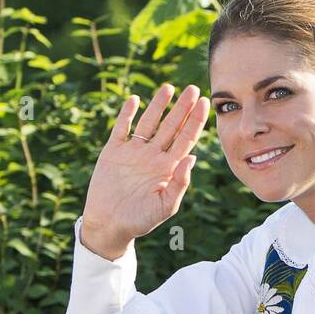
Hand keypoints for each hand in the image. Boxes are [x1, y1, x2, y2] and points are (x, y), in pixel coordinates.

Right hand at [80, 83, 210, 259]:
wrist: (110, 225)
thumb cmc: (140, 221)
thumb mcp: (165, 206)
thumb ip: (180, 183)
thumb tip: (193, 156)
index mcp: (168, 168)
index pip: (186, 139)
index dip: (195, 121)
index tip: (204, 103)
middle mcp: (153, 156)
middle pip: (171, 126)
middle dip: (182, 108)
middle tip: (193, 89)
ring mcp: (134, 152)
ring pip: (148, 123)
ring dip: (158, 105)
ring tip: (168, 88)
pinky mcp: (113, 152)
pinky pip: (122, 129)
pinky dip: (127, 114)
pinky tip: (134, 100)